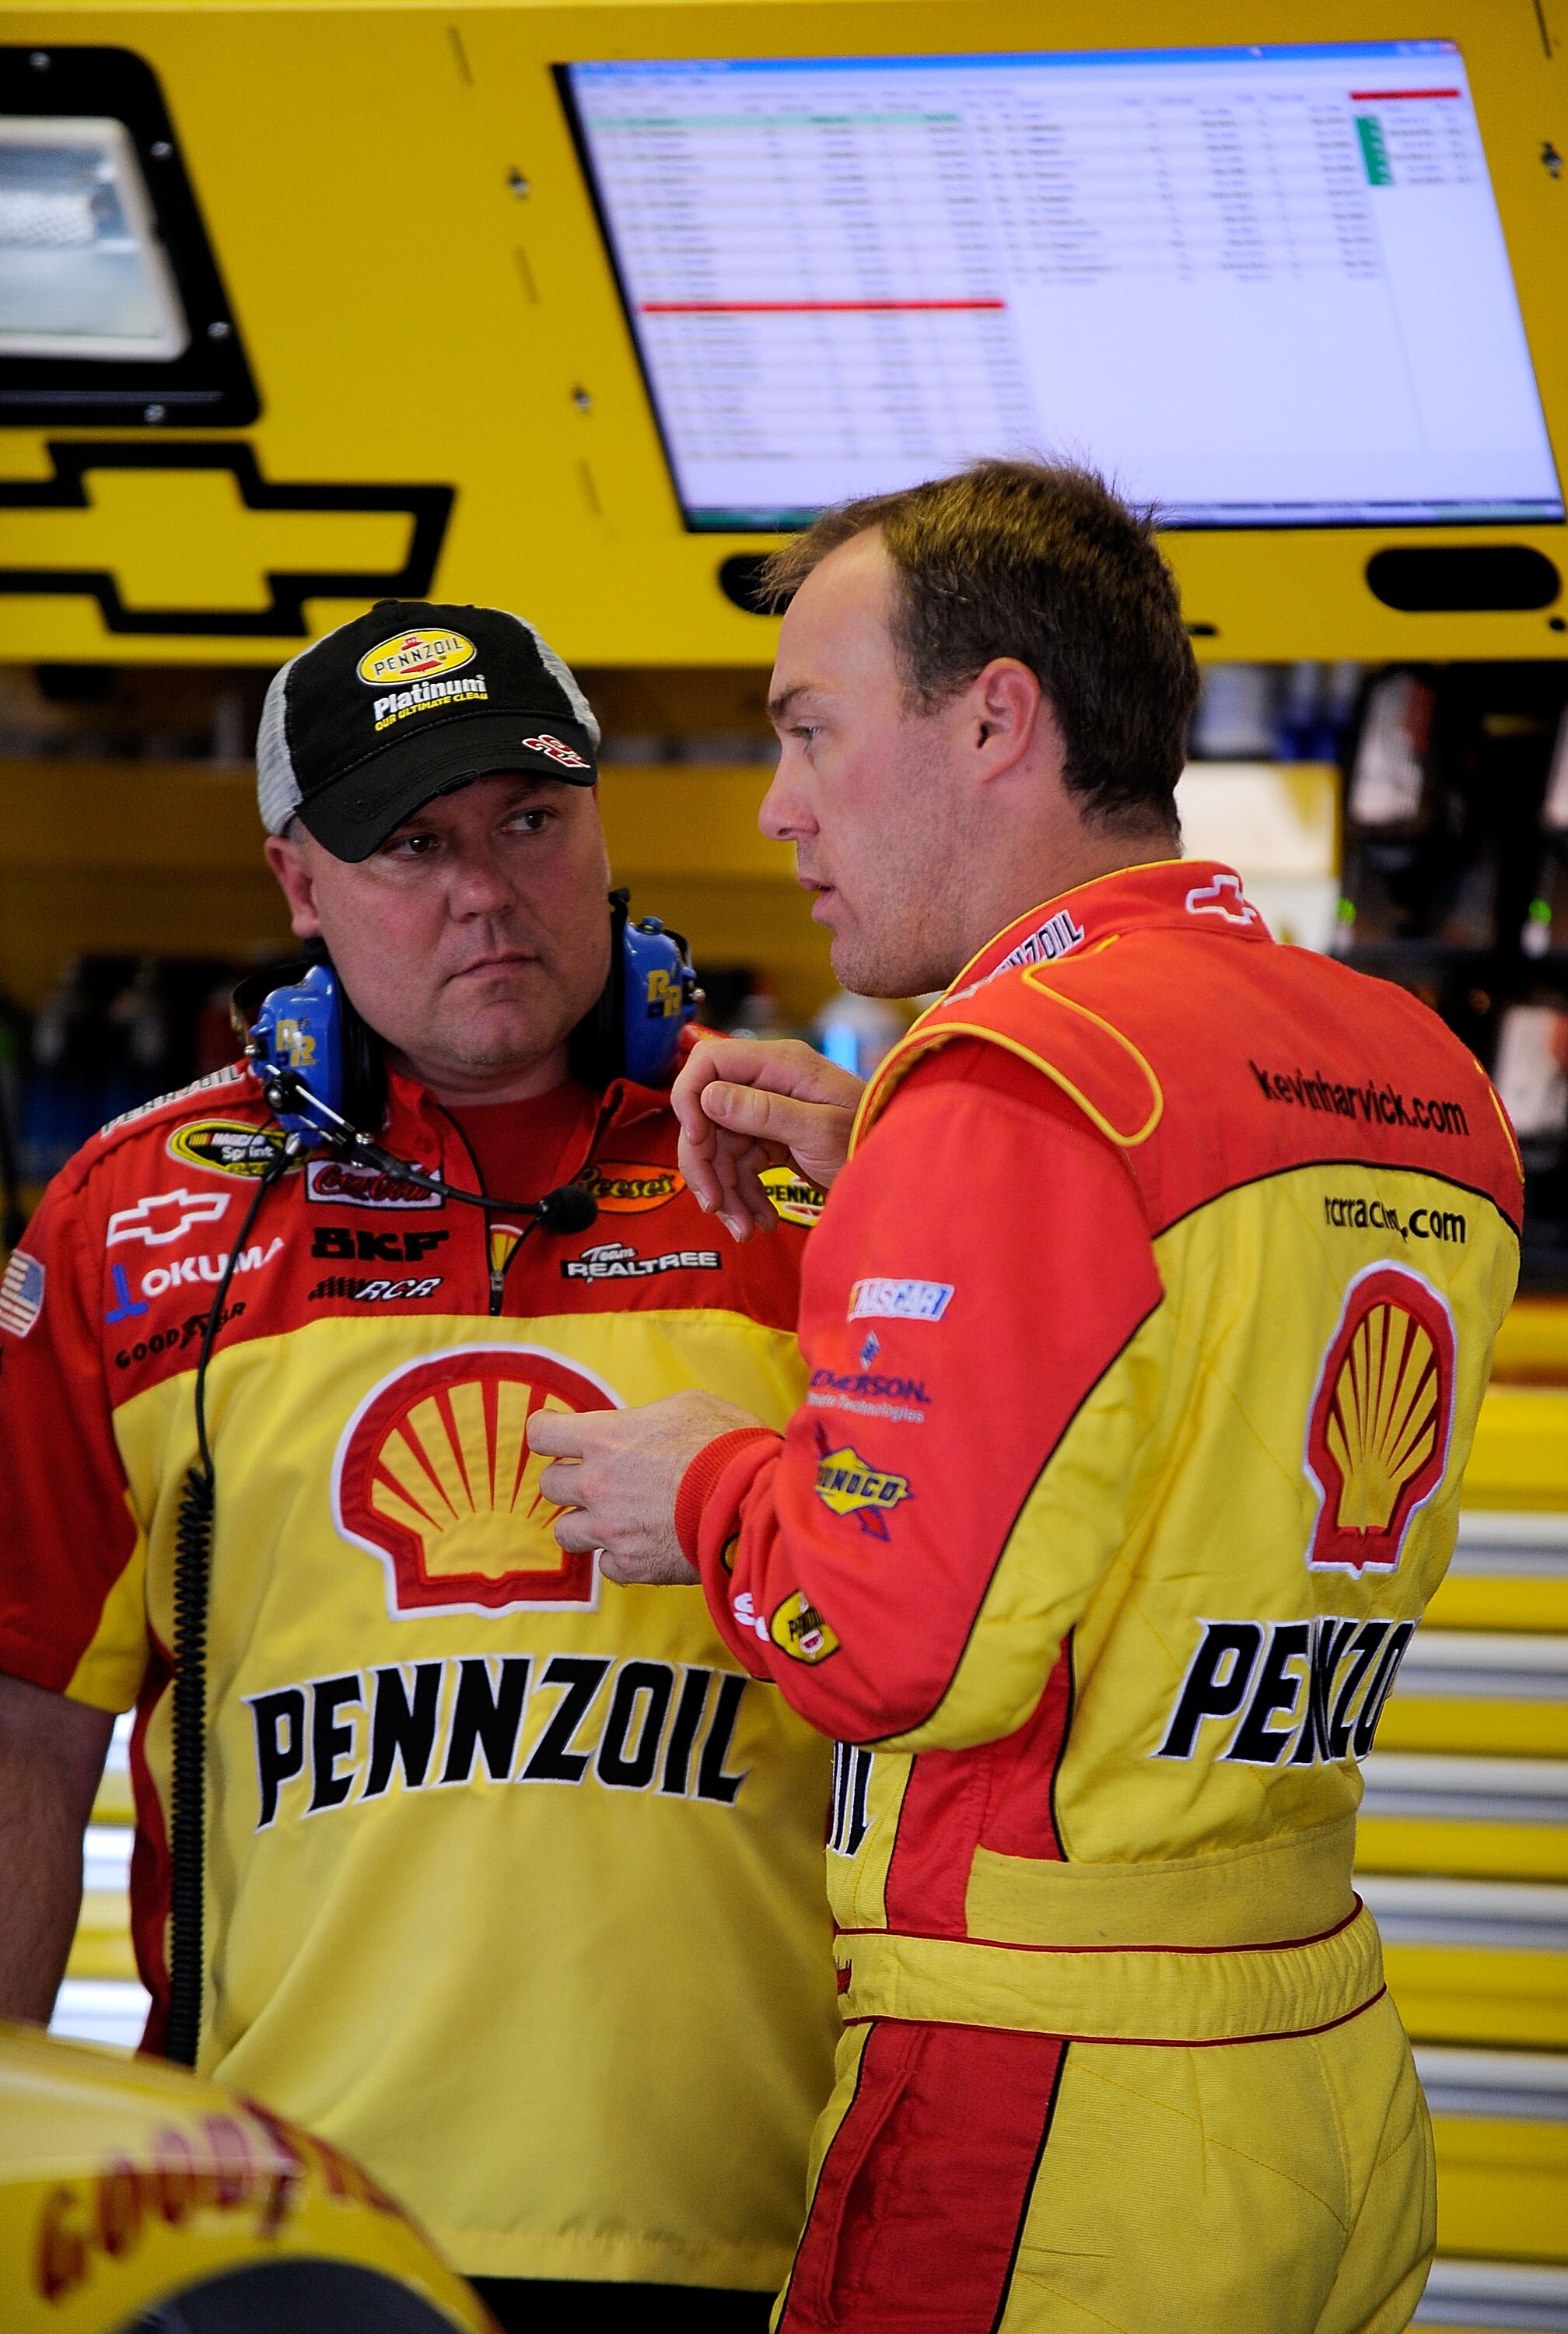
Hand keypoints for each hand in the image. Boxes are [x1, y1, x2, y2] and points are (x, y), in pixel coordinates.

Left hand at [526, 1390, 762, 1584]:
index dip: (548, 1433)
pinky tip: (645, 1543)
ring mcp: (610, 1529)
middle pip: (549, 1485)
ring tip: (616, 1517)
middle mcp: (596, 1484)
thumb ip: (645, 1417)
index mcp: (604, 1438)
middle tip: (600, 1478)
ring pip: (565, 1533)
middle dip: (571, 1480)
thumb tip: (638, 1428)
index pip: (541, 1434)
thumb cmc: (727, 1445)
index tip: (557, 1436)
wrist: (755, 1501)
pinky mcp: (632, 1565)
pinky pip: (606, 1564)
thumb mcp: (687, 1406)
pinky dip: (620, 1556)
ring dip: (586, 1523)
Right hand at [672, 1037, 863, 1241]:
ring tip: (743, 1229)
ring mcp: (769, 1111)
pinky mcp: (773, 1139)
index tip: (697, 1140)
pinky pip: (740, 1166)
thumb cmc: (869, 1141)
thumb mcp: (818, 1130)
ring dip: (724, 1190)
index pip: (709, 1061)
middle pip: (707, 1112)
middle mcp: (769, 1082)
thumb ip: (763, 1111)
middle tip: (713, 1205)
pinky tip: (759, 1223)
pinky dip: (743, 1196)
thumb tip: (708, 1098)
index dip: (691, 1097)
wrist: (901, 1172)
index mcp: (780, 1064)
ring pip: (720, 1146)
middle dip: (704, 1161)